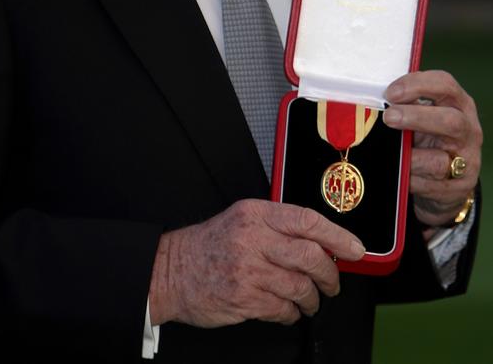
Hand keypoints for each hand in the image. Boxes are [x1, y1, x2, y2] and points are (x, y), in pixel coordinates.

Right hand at [148, 200, 364, 327]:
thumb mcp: (242, 219)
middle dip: (330, 274)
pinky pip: (283, 310)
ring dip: (312, 299)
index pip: (307, 220)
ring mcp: (248, 270)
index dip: (338, 236)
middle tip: (332, 282)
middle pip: (310, 256)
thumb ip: (278, 226)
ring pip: (301, 286)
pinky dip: (292, 313)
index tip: (355, 249)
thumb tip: (322, 242)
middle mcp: (253, 238)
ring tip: (309, 300)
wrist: (171, 269)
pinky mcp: (244, 299)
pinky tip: (287, 309)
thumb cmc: (210, 245)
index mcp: (256, 214)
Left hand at [383, 70, 481, 227]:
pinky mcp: (458, 188)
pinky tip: (399, 172)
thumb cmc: (429, 136)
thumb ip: (406, 104)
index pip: (444, 84)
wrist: (447, 179)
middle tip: (389, 117)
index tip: (389, 93)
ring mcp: (467, 161)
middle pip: (451, 121)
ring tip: (391, 153)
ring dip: (408, 158)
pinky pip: (428, 186)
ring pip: (438, 162)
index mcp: (458, 104)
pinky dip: (408, 179)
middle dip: (416, 118)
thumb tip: (371, 97)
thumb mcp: (422, 114)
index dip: (416, 85)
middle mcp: (468, 130)